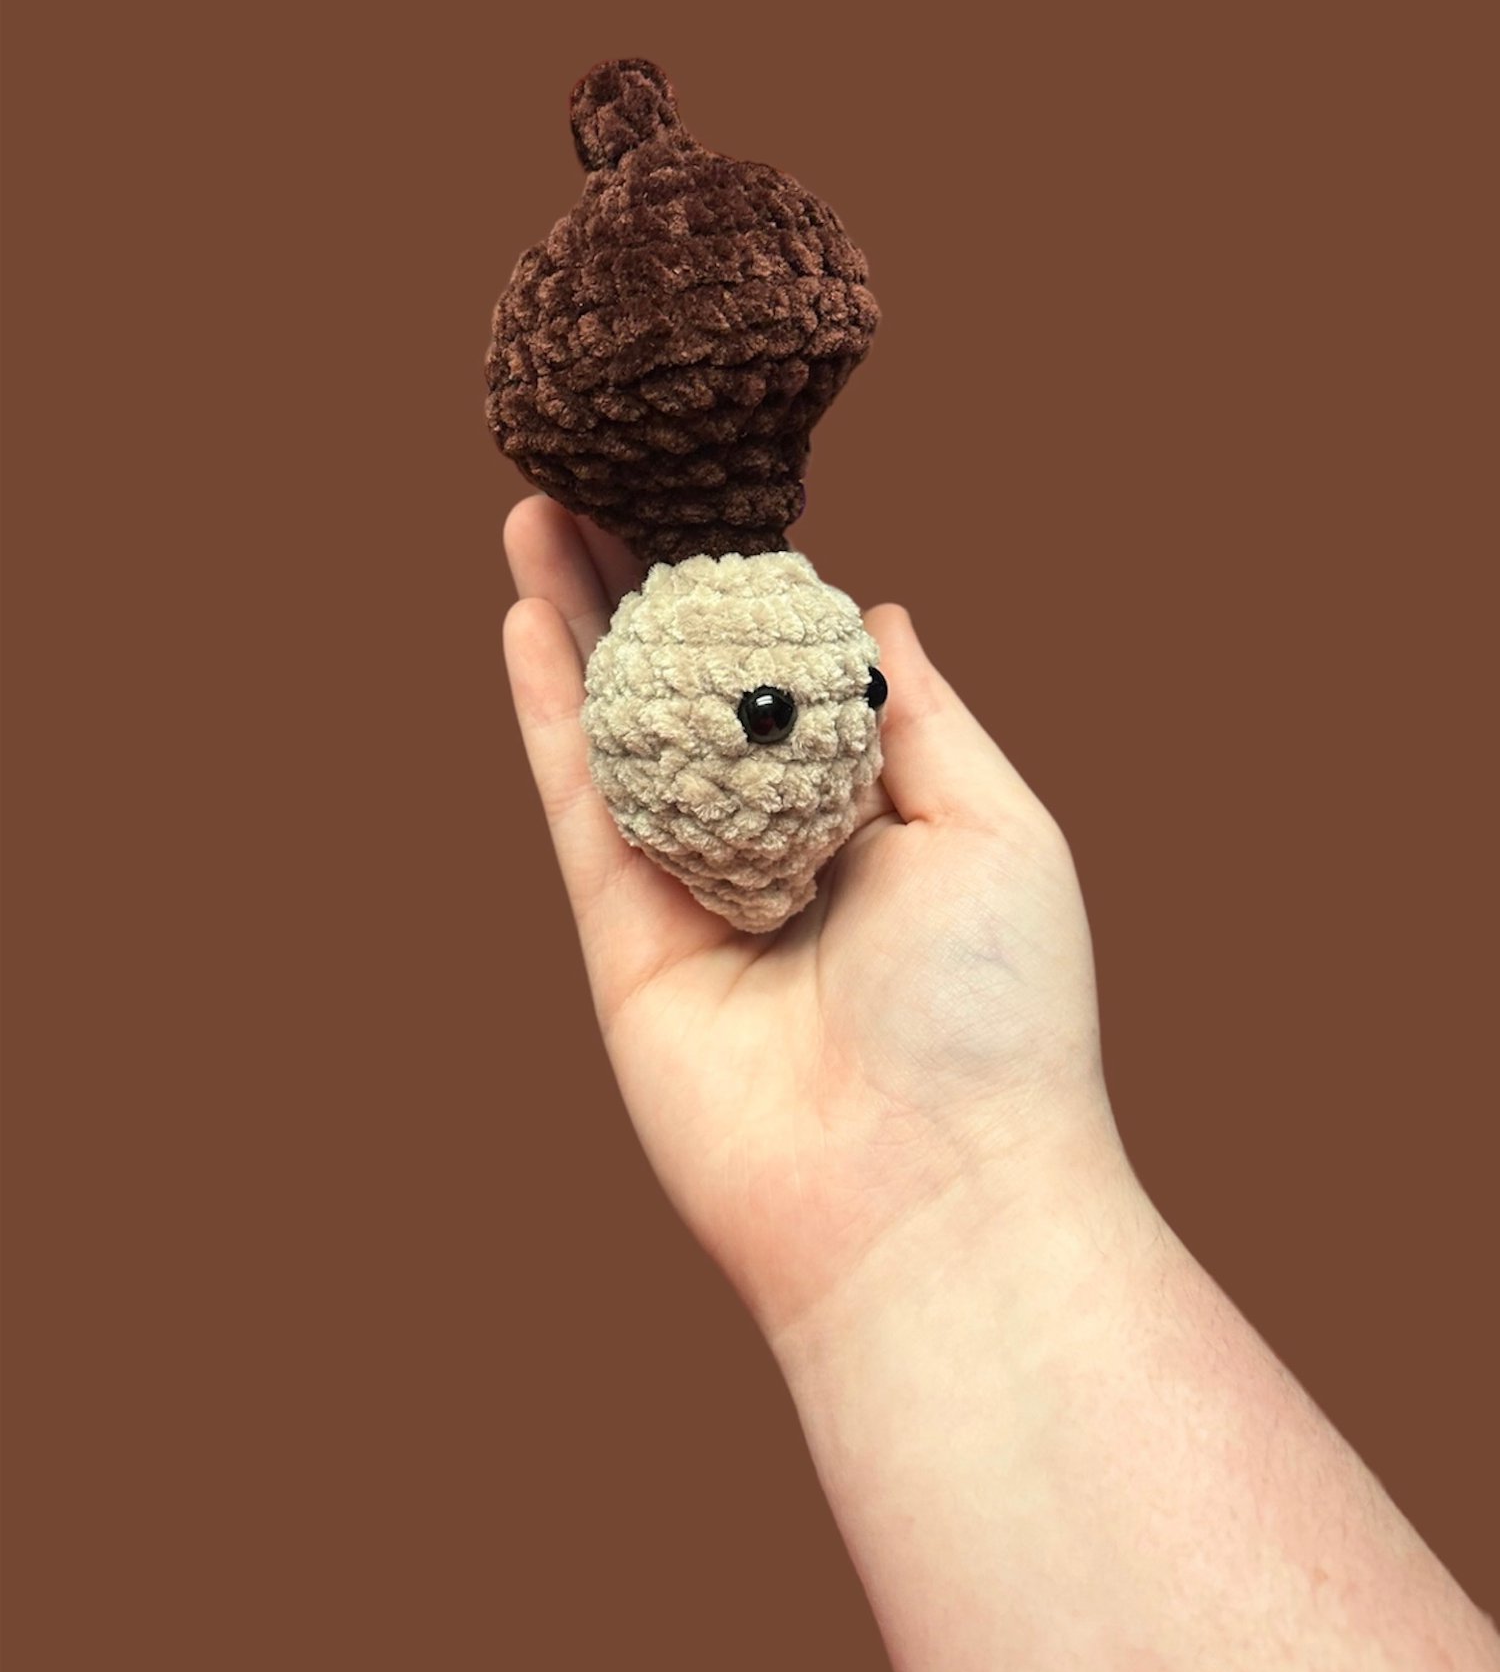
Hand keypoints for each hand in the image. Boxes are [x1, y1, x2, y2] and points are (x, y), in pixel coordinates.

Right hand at [502, 493, 1123, 1349]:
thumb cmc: (995, 1007)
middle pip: (695, 687)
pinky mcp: (627, 942)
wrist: (926, 1194)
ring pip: (625, 730)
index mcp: (879, 816)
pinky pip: (581, 804)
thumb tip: (879, 608)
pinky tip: (525, 617)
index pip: (800, 674)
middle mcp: (782, 845)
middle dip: (649, 584)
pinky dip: (551, 711)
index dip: (755, 582)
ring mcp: (698, 891)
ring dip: (578, 621)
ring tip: (538, 511)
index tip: (715, 488)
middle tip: (600, 478)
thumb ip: (919, 712)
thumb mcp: (994, 821)